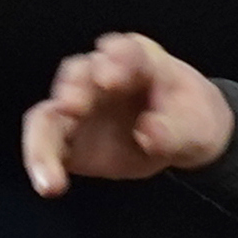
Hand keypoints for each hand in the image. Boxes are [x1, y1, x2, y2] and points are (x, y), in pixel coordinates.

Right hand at [18, 33, 235, 198]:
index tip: (110, 79)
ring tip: (49, 172)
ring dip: (44, 138)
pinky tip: (49, 186)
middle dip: (73, 88)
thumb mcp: (196, 127)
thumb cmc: (190, 118)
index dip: (114, 60)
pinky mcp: (68, 135)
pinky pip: (45, 143)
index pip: (124, 51)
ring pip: (51, 111)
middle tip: (73, 106)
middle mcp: (99, 75)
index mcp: (138, 59)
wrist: (183, 136)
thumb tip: (148, 135)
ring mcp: (79, 103)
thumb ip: (175, 130)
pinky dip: (41, 161)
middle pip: (78, 73)